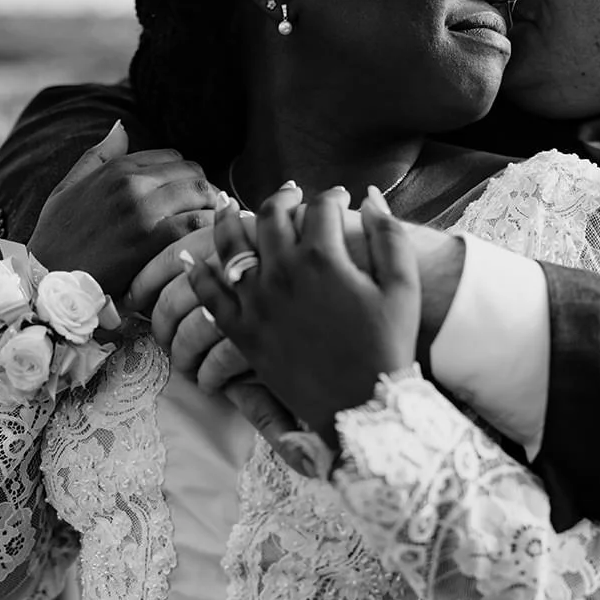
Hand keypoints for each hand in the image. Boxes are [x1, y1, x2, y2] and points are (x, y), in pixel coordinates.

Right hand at [27, 122, 222, 297]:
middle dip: (204, 191)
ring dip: (212, 209)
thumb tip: (120, 125)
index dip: (184, 176)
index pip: (172, 157)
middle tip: (207, 212)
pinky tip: (207, 243)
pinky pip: (196, 224)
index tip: (188, 196)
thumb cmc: (56, 237)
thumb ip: (98, 156)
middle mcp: (131, 183)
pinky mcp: (151, 241)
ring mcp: (143, 211)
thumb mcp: (68, 187)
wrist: (46, 281)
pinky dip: (208, 230)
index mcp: (115, 168)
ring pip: (200, 194)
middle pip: (192, 173)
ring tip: (212, 227)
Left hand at [189, 184, 420, 441]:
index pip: (321, 207)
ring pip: (230, 245)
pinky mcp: (242, 331)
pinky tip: (197, 260)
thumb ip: (389, 234)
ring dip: (228, 220)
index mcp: (322, 257)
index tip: (340, 197)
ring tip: (229, 208)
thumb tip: (370, 196)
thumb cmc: (388, 346)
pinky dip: (199, 273)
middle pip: (271, 216)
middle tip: (292, 194)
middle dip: (282, 197)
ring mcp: (256, 301)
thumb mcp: (402, 286)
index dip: (333, 196)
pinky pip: (209, 294)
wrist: (360, 406)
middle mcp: (282, 272)